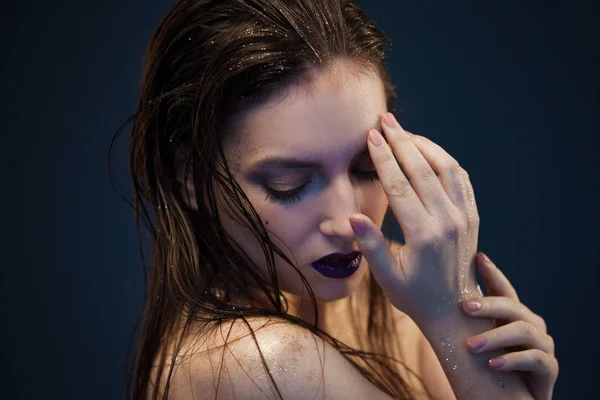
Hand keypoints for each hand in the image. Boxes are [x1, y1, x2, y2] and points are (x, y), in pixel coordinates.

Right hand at [349, 112, 480, 317]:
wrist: (454, 310)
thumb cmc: (414, 296)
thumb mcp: (387, 278)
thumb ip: (371, 246)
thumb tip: (352, 217)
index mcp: (424, 235)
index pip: (399, 186)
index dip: (383, 158)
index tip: (371, 136)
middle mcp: (447, 221)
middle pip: (422, 170)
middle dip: (401, 141)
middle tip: (384, 120)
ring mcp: (463, 217)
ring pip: (446, 168)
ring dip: (424, 145)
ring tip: (403, 131)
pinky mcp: (471, 216)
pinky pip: (461, 178)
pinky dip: (445, 159)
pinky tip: (429, 151)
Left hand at [461, 252, 558, 399]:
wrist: (509, 398)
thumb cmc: (487, 365)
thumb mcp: (475, 338)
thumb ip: (463, 319)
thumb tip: (427, 293)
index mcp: (513, 313)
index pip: (503, 288)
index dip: (492, 272)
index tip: (478, 257)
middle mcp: (531, 324)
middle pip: (512, 306)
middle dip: (488, 305)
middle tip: (464, 307)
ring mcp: (543, 344)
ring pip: (524, 331)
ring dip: (495, 337)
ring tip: (471, 346)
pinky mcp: (549, 367)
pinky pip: (535, 359)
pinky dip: (512, 360)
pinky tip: (492, 365)